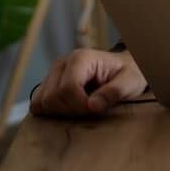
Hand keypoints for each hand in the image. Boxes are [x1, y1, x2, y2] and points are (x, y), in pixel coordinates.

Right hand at [29, 48, 147, 116]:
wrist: (125, 69)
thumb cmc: (128, 74)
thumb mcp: (131, 82)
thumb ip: (115, 92)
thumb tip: (92, 106)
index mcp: (80, 58)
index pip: (67, 88)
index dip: (80, 105)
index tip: (96, 109)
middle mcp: (62, 63)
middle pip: (52, 97)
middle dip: (71, 109)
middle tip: (91, 109)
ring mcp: (52, 73)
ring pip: (41, 102)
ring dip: (61, 112)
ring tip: (82, 108)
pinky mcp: (48, 84)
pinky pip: (38, 104)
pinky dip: (52, 111)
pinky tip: (71, 108)